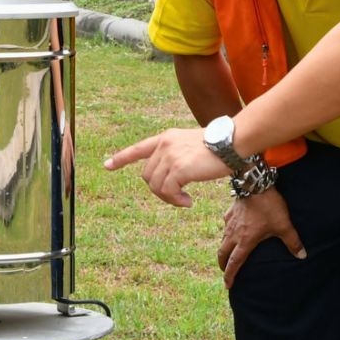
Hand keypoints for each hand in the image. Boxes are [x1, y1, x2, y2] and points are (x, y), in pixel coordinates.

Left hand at [102, 128, 229, 206]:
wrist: (232, 142)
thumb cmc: (219, 146)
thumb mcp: (192, 146)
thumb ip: (177, 156)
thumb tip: (171, 178)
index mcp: (167, 137)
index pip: (138, 148)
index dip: (121, 158)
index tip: (107, 165)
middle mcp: (165, 145)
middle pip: (147, 175)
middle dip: (159, 190)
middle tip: (178, 197)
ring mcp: (170, 156)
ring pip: (155, 186)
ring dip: (168, 198)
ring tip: (184, 200)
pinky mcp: (179, 168)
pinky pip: (168, 191)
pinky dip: (176, 201)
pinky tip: (188, 202)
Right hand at [218, 188, 304, 288]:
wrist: (255, 184)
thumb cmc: (269, 206)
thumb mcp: (283, 225)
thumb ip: (292, 241)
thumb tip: (302, 255)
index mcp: (246, 241)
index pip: (235, 263)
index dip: (230, 275)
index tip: (228, 285)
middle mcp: (234, 234)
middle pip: (223, 253)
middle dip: (223, 264)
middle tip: (225, 271)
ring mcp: (230, 222)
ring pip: (222, 239)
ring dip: (224, 249)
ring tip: (227, 253)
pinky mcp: (230, 211)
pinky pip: (225, 225)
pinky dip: (226, 231)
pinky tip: (231, 228)